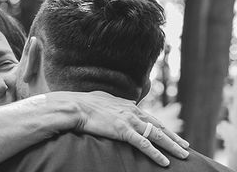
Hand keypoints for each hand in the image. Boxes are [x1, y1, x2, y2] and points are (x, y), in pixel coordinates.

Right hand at [62, 91, 188, 166]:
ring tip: (183, 155)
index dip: (162, 126)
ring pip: (156, 135)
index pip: (150, 117)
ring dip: (172, 146)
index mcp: (127, 105)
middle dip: (173, 136)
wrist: (75, 106)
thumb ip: (114, 102)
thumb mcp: (103, 99)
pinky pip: (144, 144)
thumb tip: (119, 102)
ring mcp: (129, 120)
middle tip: (186, 146)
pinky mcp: (123, 130)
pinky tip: (164, 161)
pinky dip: (156, 153)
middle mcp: (132, 111)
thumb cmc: (84, 103)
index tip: (172, 133)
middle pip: (158, 126)